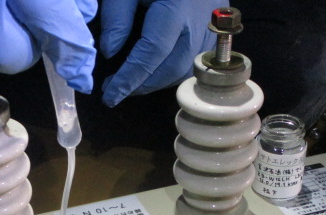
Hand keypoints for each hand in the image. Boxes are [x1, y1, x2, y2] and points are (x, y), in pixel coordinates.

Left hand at [100, 0, 227, 106]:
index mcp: (176, 7)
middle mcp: (199, 20)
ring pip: (187, 68)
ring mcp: (212, 24)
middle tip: (114, 90)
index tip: (108, 95)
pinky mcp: (217, 26)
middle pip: (172, 68)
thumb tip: (109, 52)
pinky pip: (195, 59)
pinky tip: (153, 70)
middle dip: (142, 86)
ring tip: (131, 82)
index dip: (129, 78)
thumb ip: (117, 16)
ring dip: (157, 81)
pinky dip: (172, 70)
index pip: (151, 54)